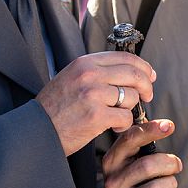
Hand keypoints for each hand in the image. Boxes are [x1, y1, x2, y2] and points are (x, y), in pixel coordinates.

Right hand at [36, 51, 154, 155]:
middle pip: (134, 74)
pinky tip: (115, 127)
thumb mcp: (72, 76)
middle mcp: (89, 75)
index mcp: (85, 62)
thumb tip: (128, 70)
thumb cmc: (55, 106)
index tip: (150, 75)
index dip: (143, 67)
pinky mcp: (96, 116)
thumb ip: (96, 71)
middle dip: (146, 86)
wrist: (37, 129)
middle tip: (147, 96)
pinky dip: (124, 124)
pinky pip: (125, 117)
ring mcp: (93, 94)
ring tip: (120, 116)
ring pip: (131, 97)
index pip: (125, 57)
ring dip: (131, 109)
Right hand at [103, 120, 181, 187]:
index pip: (131, 139)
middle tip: (175, 165)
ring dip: (171, 184)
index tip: (169, 126)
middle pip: (150, 165)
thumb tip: (163, 124)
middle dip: (170, 163)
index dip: (151, 130)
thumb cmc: (131, 184)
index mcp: (112, 161)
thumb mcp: (128, 162)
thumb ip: (141, 143)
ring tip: (168, 185)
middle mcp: (113, 182)